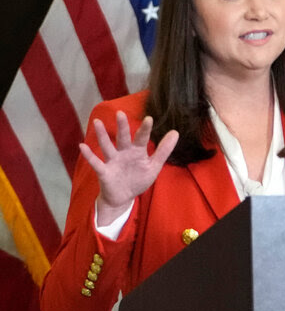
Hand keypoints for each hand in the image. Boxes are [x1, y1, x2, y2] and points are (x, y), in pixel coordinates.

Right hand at [80, 112, 178, 226]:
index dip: (145, 129)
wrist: (124, 197)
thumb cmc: (138, 179)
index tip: (149, 118)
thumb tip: (175, 132)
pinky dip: (89, 155)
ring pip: (107, 146)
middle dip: (122, 126)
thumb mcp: (153, 166)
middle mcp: (124, 153)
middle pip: (123, 138)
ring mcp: (113, 161)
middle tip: (120, 113)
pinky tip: (82, 145)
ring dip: (101, 135)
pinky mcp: (104, 172)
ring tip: (97, 122)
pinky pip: (95, 162)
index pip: (142, 138)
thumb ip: (164, 150)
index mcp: (137, 151)